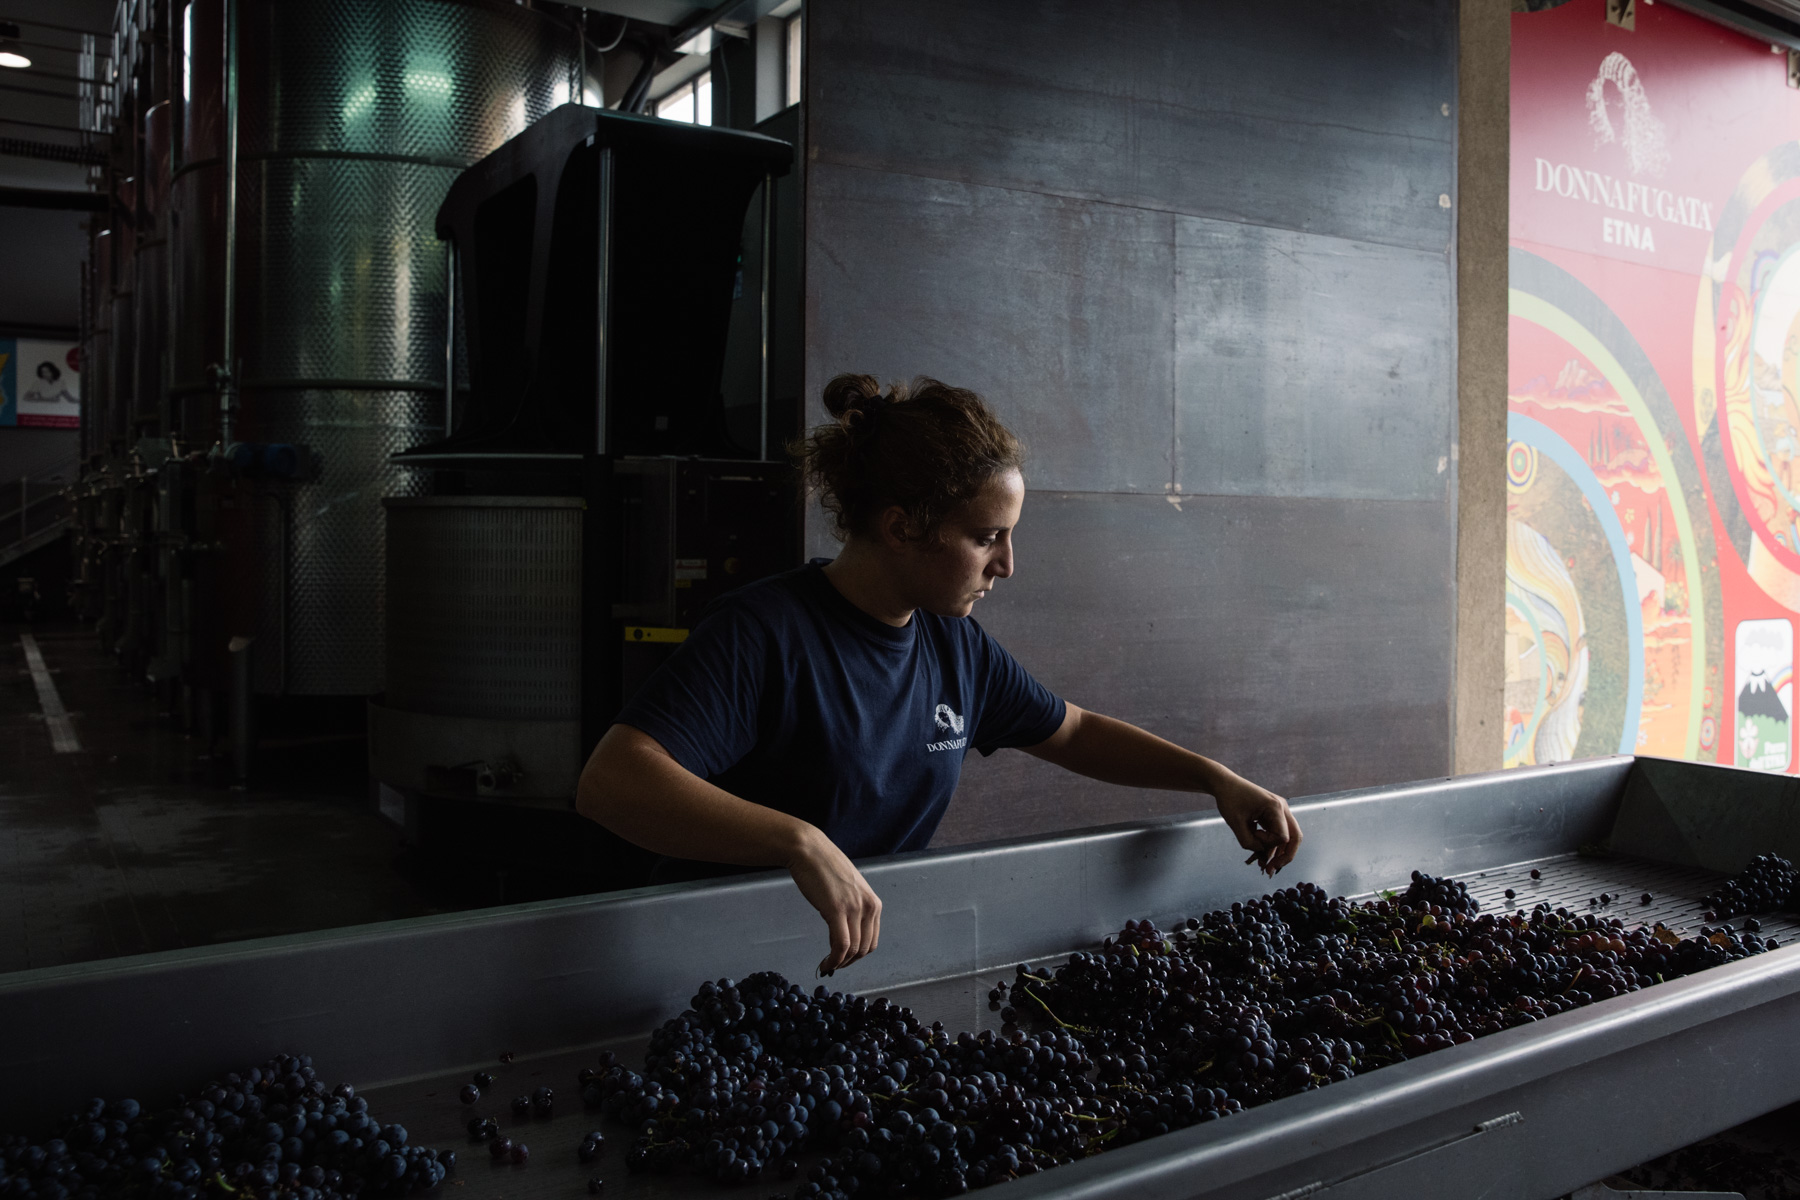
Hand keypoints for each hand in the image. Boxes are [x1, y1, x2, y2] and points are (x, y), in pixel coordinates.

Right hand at [785, 825, 882, 974]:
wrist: (809, 850)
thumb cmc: (825, 867)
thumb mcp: (849, 890)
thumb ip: (853, 909)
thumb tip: (845, 931)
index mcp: (874, 903)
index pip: (872, 941)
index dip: (857, 956)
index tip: (843, 959)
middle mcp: (869, 907)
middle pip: (864, 948)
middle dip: (849, 962)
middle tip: (833, 965)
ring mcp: (854, 908)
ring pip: (853, 949)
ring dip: (840, 963)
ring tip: (827, 965)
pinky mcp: (837, 910)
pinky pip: (841, 945)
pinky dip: (834, 959)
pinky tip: (825, 963)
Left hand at [1210, 770, 1301, 874]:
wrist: (1224, 784)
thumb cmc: (1229, 799)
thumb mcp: (1235, 823)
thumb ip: (1248, 842)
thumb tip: (1261, 855)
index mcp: (1275, 807)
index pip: (1282, 836)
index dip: (1268, 843)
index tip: (1253, 835)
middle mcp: (1282, 808)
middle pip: (1295, 837)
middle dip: (1286, 856)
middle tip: (1272, 870)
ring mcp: (1280, 811)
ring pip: (1288, 837)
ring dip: (1278, 853)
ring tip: (1266, 868)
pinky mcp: (1273, 815)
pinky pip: (1278, 833)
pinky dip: (1272, 845)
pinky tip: (1263, 857)